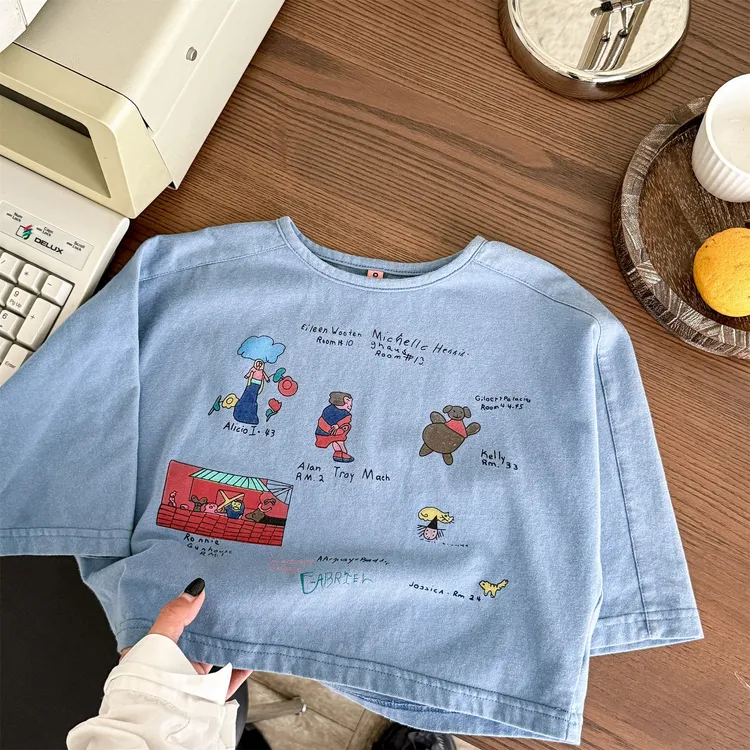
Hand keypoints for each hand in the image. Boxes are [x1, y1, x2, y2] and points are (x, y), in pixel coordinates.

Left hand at [120, 578, 250, 700]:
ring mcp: (189, 685)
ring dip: (225, 645)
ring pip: (211, 660)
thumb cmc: (148, 682)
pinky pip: (228, 680)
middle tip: (222, 605)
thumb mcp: (158, 638)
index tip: (197, 596)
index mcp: (151, 655)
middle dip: (208, 626)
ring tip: (238, 626)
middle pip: (193, 642)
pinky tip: (249, 655)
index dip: (181, 611)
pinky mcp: (206, 698)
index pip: (167, 627)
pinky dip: (240, 668)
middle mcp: (170, 669)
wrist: (160, 721)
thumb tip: (194, 590)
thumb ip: (175, 614)